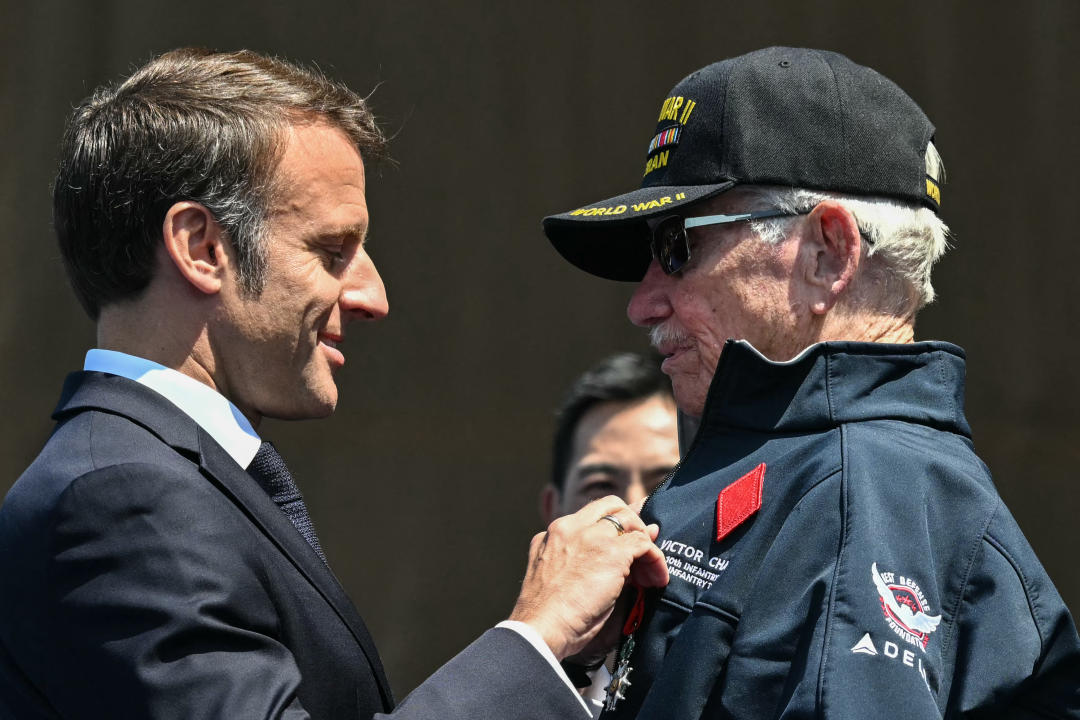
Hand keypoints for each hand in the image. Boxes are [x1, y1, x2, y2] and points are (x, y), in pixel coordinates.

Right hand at [508, 496, 667, 659]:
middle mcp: (571, 527)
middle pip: (613, 505)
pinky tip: (656, 579)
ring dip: (646, 546)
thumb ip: (583, 558)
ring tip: (649, 574)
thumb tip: (614, 549)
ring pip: (631, 522)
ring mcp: (592, 536)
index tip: (626, 541)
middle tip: (641, 553)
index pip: (592, 514)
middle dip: (632, 524)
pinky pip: (644, 543)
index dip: (614, 526)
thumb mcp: (557, 577)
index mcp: (555, 533)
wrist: (541, 628)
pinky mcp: (612, 552)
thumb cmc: (549, 616)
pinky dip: (656, 559)